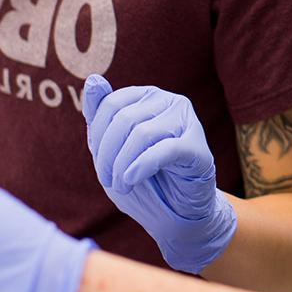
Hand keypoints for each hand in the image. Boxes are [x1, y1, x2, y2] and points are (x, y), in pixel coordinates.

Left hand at [82, 75, 236, 272]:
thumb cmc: (143, 177)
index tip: (99, 163)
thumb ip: (101, 114)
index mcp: (148, 96)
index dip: (97, 135)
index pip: (112, 103)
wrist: (175, 212)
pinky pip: (165, 150)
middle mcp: (171, 102)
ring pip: (143, 133)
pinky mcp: (198, 148)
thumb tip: (93, 79)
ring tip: (121, 185)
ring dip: (122, 165)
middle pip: (125, 118)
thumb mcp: (112, 147)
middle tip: (108, 180)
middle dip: (107, 154)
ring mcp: (188, 122)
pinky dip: (141, 167)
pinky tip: (132, 180)